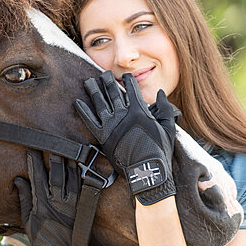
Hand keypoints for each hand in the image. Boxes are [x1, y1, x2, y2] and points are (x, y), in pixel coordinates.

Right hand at [14, 150, 78, 245]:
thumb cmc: (38, 237)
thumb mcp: (26, 218)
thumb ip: (24, 197)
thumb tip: (18, 179)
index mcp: (40, 203)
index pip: (37, 176)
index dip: (34, 161)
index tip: (32, 149)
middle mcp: (55, 202)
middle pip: (56, 173)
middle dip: (54, 157)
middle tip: (53, 144)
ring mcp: (70, 205)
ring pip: (71, 178)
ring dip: (69, 162)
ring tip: (68, 149)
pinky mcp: (79, 208)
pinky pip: (81, 187)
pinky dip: (81, 174)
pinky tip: (80, 164)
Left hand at [74, 71, 178, 205]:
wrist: (146, 171)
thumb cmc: (159, 151)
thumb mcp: (168, 127)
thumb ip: (165, 109)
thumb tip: (162, 94)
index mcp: (140, 111)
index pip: (132, 90)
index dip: (128, 81)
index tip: (126, 77)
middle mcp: (123, 114)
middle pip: (113, 93)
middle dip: (108, 81)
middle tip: (104, 74)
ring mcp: (111, 125)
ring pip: (100, 102)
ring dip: (93, 90)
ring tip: (88, 82)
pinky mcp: (102, 136)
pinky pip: (89, 120)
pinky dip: (83, 110)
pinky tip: (77, 102)